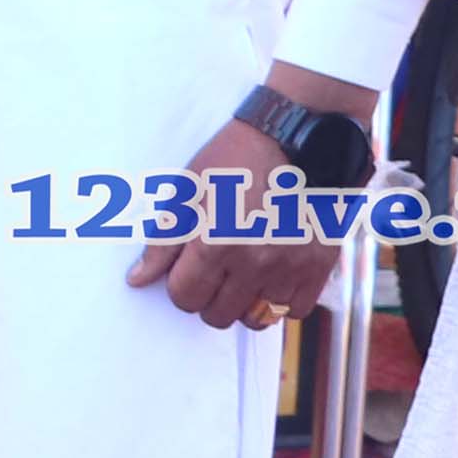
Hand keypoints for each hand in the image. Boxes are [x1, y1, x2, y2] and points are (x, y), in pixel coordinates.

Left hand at [128, 113, 340, 332]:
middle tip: (212, 272)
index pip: (184, 298)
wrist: (298, 138)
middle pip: (217, 315)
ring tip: (242, 275)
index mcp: (216, 241)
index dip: (179, 286)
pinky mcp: (318, 265)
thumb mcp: (188, 191)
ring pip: (255, 318)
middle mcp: (254, 260)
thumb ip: (164, 241)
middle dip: (207, 297)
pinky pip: (294, 310)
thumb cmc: (235, 159)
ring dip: (243, 303)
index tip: (186, 269)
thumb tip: (138, 280)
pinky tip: (271, 277)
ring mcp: (289, 266)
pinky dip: (280, 300)